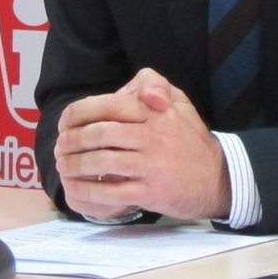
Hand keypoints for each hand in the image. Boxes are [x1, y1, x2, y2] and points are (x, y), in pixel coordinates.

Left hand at [53, 68, 231, 219]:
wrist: (217, 177)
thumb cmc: (191, 139)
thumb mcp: (181, 103)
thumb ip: (155, 86)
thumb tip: (131, 86)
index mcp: (157, 112)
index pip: (111, 105)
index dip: (80, 112)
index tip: (65, 121)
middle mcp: (154, 136)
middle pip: (100, 134)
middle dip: (72, 140)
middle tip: (60, 146)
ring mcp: (152, 165)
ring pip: (101, 162)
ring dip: (74, 165)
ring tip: (63, 165)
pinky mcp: (151, 192)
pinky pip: (110, 192)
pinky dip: (87, 190)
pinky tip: (76, 188)